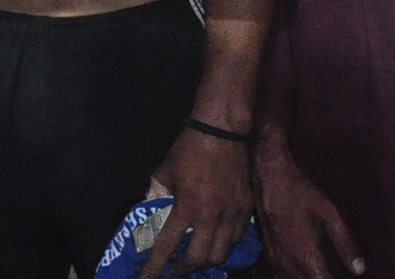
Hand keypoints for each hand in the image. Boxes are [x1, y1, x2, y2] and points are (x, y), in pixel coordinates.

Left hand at [139, 129, 250, 278]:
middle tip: (175, 267)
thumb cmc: (190, 148)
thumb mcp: (165, 171)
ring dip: (206, 260)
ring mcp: (231, 214)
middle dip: (184, 268)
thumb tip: (149, 208)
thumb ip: (157, 192)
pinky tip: (217, 240)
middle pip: (199, 259)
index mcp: (186, 207)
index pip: (168, 246)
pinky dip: (225, 245)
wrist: (223, 130)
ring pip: (221, 253)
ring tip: (197, 257)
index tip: (147, 278)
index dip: (155, 266)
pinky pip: (237, 238)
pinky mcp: (246, 208)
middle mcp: (210, 216)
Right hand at [253, 127, 364, 277]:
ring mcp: (276, 261)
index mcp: (307, 257)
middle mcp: (289, 264)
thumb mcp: (330, 214)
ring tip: (319, 275)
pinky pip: (281, 278)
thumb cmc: (302, 194)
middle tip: (331, 274)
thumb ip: (346, 244)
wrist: (269, 179)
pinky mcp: (269, 255)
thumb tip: (360, 269)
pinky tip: (303, 275)